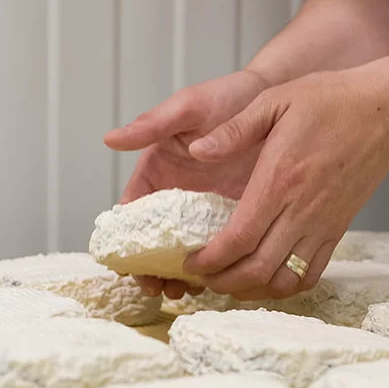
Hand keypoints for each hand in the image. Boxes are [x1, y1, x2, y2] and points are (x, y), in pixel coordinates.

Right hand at [104, 70, 270, 298]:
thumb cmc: (227, 96)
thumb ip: (152, 124)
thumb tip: (110, 139)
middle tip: (158, 289)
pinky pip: (222, 247)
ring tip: (186, 292)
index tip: (130, 267)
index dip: (127, 242)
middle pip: (157, 241)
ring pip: (187, 250)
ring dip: (182, 274)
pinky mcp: (236, 215)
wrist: (277, 95)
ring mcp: (207, 208)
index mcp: (158, 171)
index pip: (133, 213)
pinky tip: (221, 279)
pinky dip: (217, 265)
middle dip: (153, 268)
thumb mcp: (188, 107)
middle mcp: (179, 195)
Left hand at [183, 70, 388, 300]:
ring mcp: (322, 225)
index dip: (210, 261)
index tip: (191, 262)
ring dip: (251, 290)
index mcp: (278, 181)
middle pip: (256, 269)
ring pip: (283, 280)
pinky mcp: (338, 231)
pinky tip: (266, 278)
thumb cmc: (331, 101)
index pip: (238, 239)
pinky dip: (285, 287)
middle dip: (223, 282)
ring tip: (229, 282)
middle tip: (202, 277)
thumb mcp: (274, 100)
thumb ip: (233, 130)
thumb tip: (197, 150)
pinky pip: (310, 274)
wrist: (387, 112)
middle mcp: (300, 211)